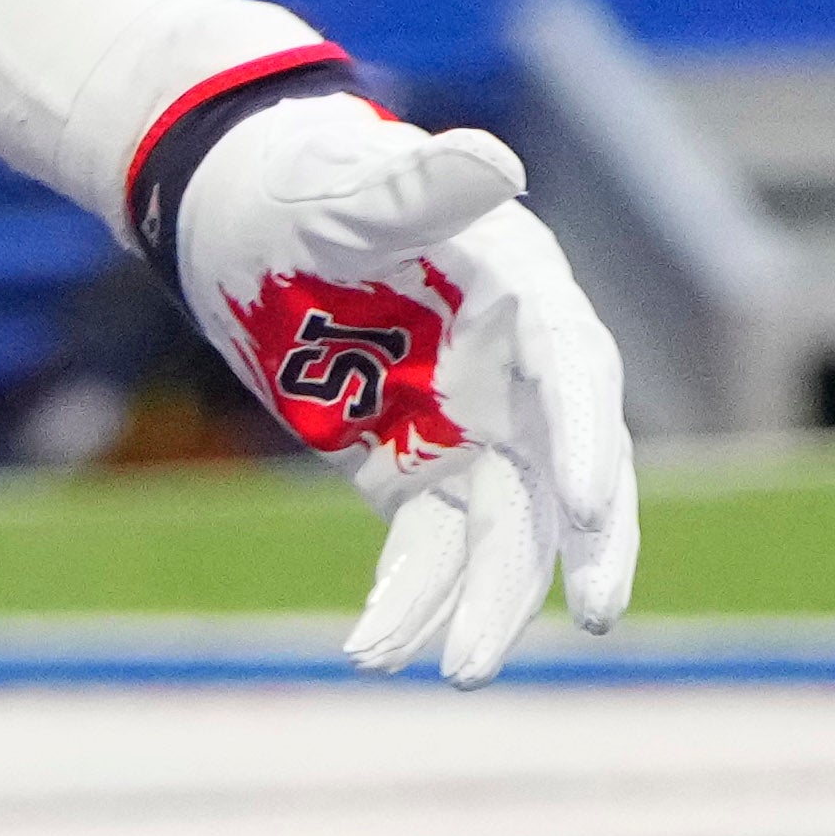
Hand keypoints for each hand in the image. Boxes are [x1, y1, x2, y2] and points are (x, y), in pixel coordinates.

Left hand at [176, 93, 635, 685]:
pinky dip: (411, 599)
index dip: (589, 442)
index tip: (588, 509)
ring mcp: (467, 428)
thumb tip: (495, 163)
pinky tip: (376, 651)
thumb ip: (416, 189)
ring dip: (489, 605)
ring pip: (502, 533)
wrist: (237, 211)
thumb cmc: (301, 181)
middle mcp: (513, 373)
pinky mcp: (412, 467)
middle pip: (563, 474)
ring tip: (457, 672)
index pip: (574, 375)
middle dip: (582, 550)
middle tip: (598, 617)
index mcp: (520, 293)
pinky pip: (428, 548)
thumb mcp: (347, 188)